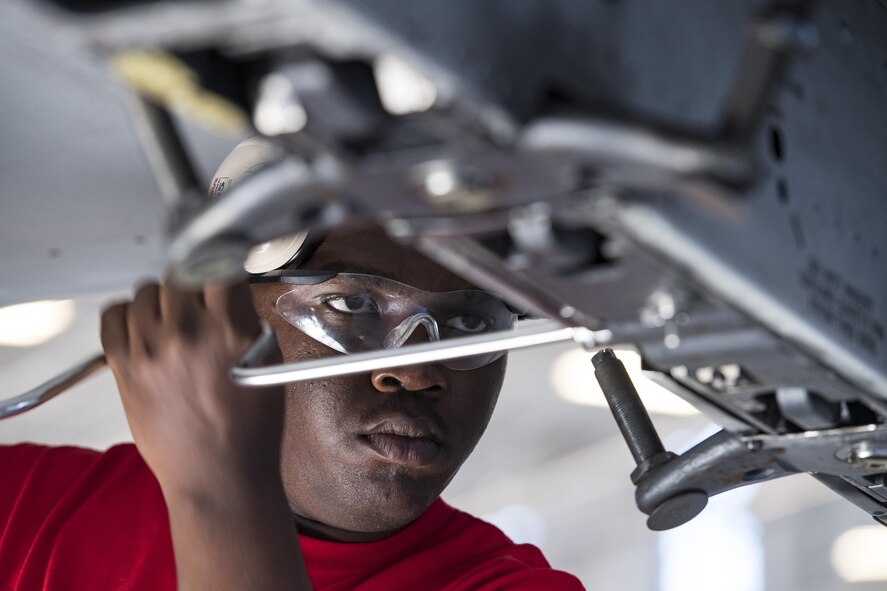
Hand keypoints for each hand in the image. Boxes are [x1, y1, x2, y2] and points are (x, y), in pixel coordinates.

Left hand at [101, 279, 311, 589]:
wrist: (219, 477)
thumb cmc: (249, 429)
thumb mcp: (268, 363)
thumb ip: (246, 321)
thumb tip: (227, 293)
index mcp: (229, 330)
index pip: (218, 264)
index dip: (222, 264)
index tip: (223, 269)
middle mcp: (186, 334)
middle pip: (178, 273)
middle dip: (192, 283)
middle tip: (200, 303)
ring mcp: (150, 350)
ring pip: (144, 291)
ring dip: (161, 299)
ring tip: (173, 321)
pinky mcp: (123, 367)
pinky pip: (112, 315)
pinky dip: (126, 314)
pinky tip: (144, 328)